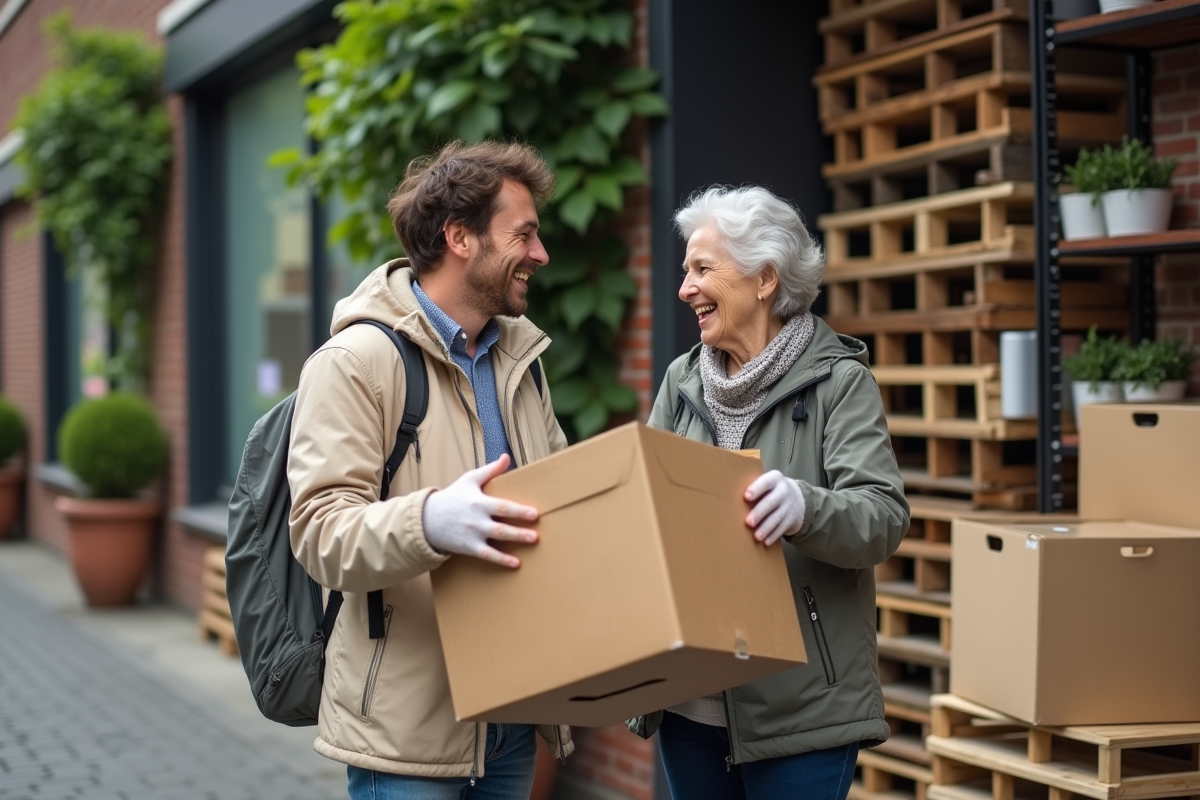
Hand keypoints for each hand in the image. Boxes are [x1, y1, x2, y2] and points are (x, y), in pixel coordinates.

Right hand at [422, 454, 537, 567]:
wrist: (429, 519)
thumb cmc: (453, 497)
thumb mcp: (470, 479)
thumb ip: (490, 470)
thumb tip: (506, 457)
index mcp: (479, 501)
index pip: (501, 506)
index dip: (519, 511)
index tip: (535, 514)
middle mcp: (477, 519)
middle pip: (501, 525)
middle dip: (519, 531)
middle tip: (536, 535)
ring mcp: (473, 534)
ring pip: (496, 539)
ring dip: (515, 541)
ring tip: (532, 541)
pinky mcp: (469, 547)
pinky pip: (488, 555)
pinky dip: (502, 560)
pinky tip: (516, 563)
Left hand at [744, 470, 805, 546]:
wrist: (796, 497)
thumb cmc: (770, 490)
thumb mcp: (766, 483)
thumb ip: (753, 488)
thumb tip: (729, 498)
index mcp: (774, 479)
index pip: (766, 482)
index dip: (756, 489)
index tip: (746, 496)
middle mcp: (783, 491)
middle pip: (771, 502)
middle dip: (759, 513)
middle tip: (748, 522)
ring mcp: (788, 505)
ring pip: (777, 517)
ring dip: (766, 528)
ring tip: (756, 536)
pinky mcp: (791, 519)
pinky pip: (782, 528)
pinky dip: (773, 535)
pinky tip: (765, 542)